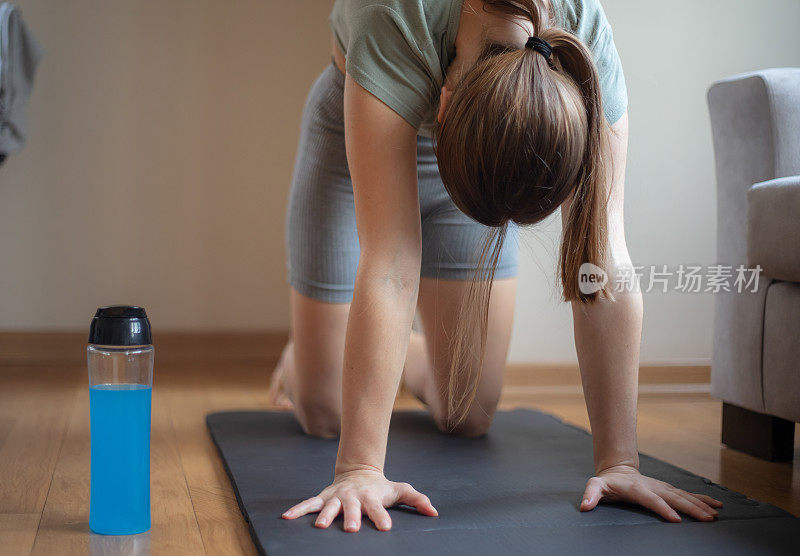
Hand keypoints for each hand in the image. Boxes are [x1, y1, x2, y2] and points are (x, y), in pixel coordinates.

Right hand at [282, 469, 437, 531]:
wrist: (359, 471)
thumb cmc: (381, 487)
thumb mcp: (400, 490)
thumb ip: (416, 499)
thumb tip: (434, 512)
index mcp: (371, 496)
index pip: (378, 508)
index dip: (382, 517)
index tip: (386, 528)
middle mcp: (353, 497)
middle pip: (353, 508)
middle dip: (352, 518)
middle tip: (353, 529)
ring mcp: (337, 497)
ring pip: (329, 506)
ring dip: (325, 516)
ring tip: (321, 528)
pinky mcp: (323, 498)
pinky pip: (308, 504)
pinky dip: (297, 510)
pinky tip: (286, 518)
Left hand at [580, 464, 722, 521]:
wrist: (617, 470)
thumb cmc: (607, 482)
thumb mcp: (595, 486)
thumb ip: (591, 494)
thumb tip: (585, 505)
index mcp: (637, 489)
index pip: (651, 500)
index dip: (662, 508)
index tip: (675, 519)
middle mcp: (653, 487)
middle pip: (674, 498)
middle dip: (691, 508)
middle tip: (707, 519)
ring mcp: (662, 487)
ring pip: (684, 496)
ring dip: (700, 505)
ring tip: (716, 515)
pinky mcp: (668, 490)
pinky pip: (687, 495)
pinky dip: (702, 500)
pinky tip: (716, 506)